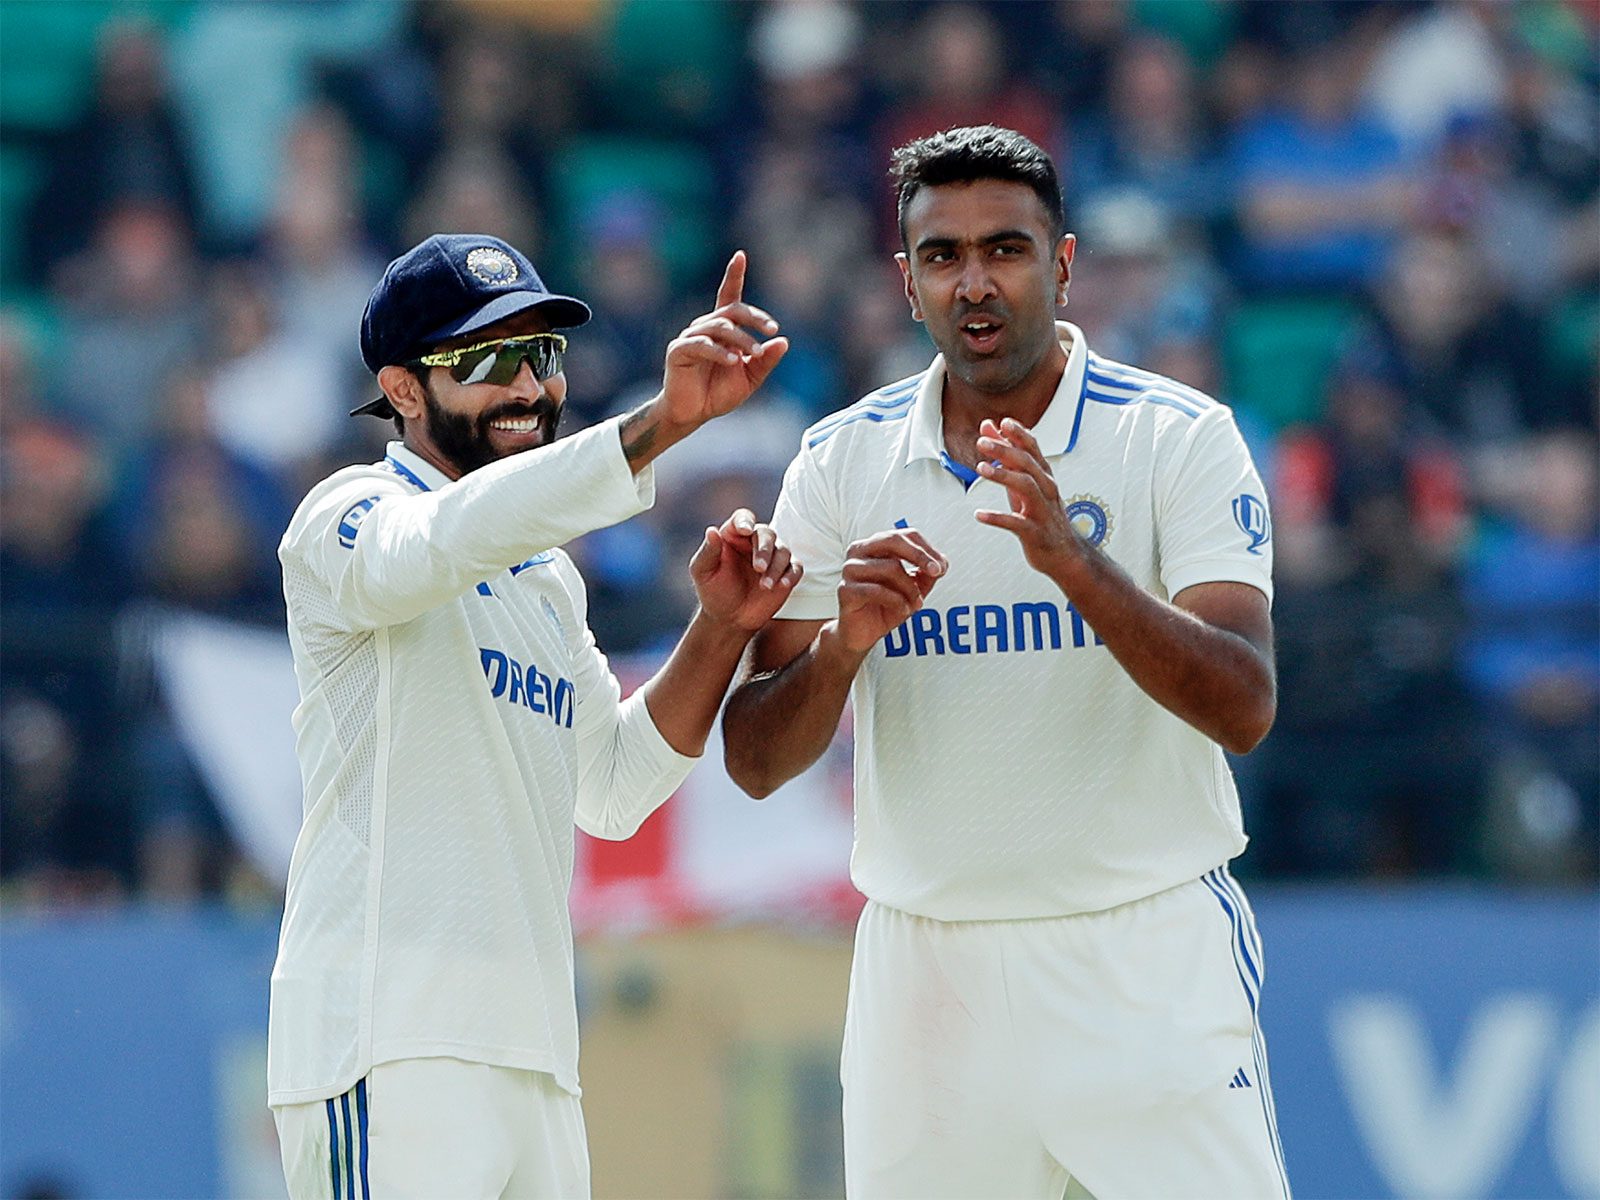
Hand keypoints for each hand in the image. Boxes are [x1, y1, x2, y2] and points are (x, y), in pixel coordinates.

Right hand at [659, 251, 788, 431]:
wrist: (694, 414)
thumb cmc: (719, 393)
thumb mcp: (750, 378)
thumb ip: (766, 360)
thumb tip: (784, 341)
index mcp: (723, 330)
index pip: (729, 297)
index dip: (733, 276)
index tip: (740, 256)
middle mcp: (706, 327)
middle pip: (732, 311)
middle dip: (754, 317)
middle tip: (773, 329)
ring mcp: (690, 337)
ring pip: (720, 327)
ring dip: (742, 339)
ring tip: (756, 353)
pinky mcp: (678, 351)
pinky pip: (701, 345)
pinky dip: (719, 351)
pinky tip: (732, 361)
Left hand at [689, 508, 802, 632]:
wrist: (729, 618)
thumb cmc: (713, 591)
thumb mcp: (703, 571)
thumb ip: (708, 551)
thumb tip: (711, 530)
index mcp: (733, 535)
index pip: (743, 518)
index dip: (745, 521)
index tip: (746, 530)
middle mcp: (754, 542)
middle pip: (767, 533)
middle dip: (764, 550)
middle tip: (758, 568)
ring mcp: (772, 557)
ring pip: (783, 551)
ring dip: (776, 567)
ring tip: (765, 586)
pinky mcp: (785, 572)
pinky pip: (795, 567)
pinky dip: (791, 575)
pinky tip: (783, 585)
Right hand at [832, 528, 947, 653]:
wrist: (862, 634)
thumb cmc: (885, 606)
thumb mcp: (913, 588)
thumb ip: (926, 574)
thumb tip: (942, 563)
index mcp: (874, 545)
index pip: (904, 535)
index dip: (926, 548)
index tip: (942, 566)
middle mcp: (859, 551)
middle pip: (893, 540)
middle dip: (920, 556)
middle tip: (936, 572)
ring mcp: (850, 570)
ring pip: (890, 567)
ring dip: (910, 588)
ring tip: (916, 603)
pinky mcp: (846, 590)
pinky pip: (878, 590)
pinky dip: (897, 601)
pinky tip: (903, 610)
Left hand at [974, 417, 1087, 579]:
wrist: (1064, 553)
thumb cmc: (1041, 514)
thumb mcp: (1024, 483)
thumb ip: (1006, 457)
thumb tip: (989, 427)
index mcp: (1044, 477)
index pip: (1033, 449)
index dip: (1019, 434)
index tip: (1003, 422)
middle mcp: (1046, 490)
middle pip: (1027, 464)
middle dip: (1005, 450)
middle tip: (982, 442)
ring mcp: (1042, 511)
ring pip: (1026, 487)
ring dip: (1003, 476)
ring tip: (981, 468)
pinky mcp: (1036, 534)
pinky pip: (1016, 524)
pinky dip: (998, 518)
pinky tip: (979, 514)